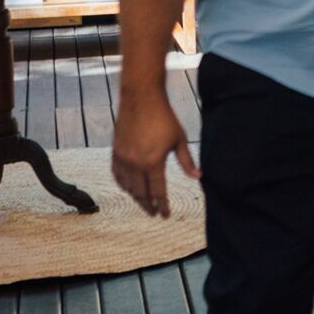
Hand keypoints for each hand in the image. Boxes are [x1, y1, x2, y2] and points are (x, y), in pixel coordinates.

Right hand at [111, 91, 197, 217]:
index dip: (162, 205)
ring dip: (136, 197)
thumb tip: (198, 177)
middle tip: (154, 213)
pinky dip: (123, 185)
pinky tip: (128, 187)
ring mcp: (123, 158)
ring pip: (128, 186)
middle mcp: (135, 164)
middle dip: (148, 205)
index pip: (158, 192)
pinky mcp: (115, 151)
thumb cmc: (163, 117)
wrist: (141, 98)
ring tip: (143, 202)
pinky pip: (117, 175)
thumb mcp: (179, 139)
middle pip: (141, 193)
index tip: (165, 215)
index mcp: (153, 163)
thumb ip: (187, 161)